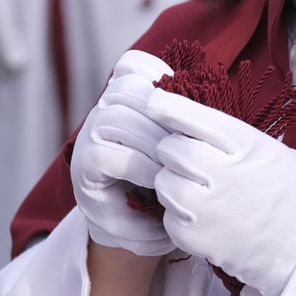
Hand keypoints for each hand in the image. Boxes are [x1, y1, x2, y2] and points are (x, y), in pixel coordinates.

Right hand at [71, 51, 177, 255]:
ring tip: (172, 162)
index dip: (155, 72)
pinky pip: (103, 154)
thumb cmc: (170, 181)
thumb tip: (211, 85)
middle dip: (160, 113)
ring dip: (149, 139)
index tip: (183, 93)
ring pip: (113, 117)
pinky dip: (135, 164)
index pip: (131, 65)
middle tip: (187, 140)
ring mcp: (89, 139)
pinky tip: (156, 178)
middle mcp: (103, 113)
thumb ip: (183, 119)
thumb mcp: (179, 148)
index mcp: (128, 101)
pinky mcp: (84, 170)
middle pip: (124, 89)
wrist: (145, 230)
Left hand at [147, 88, 295, 295]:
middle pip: (169, 147)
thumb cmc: (291, 193)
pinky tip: (202, 215)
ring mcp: (206, 208)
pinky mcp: (194, 238)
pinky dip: (177, 214)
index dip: (167, 106)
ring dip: (173, 181)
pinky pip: (166, 214)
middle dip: (175, 150)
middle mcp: (222, 172)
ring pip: (162, 180)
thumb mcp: (271, 149)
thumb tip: (186, 120)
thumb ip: (230, 134)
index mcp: (245, 144)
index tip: (154, 102)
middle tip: (193, 161)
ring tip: (199, 190)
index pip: (191, 116)